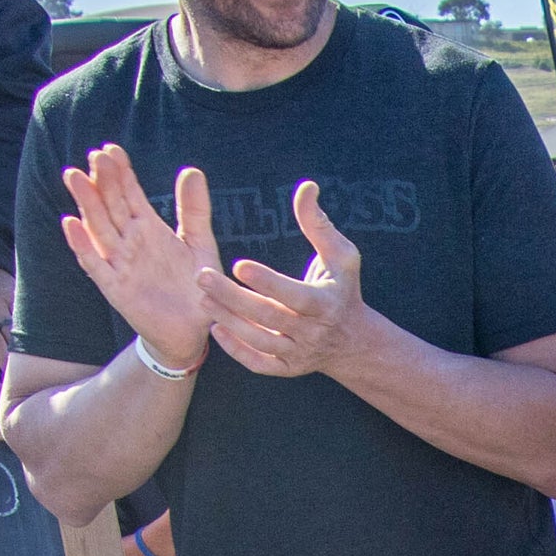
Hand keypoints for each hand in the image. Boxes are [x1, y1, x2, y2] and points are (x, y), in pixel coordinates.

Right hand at [56, 146, 218, 369]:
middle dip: (102, 181)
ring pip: (98, 228)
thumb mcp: (200, 244)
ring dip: (86, 203)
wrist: (194, 331)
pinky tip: (71, 224)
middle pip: (111, 205)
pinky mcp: (115, 288)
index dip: (120, 172)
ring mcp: (119, 263)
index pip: (130, 193)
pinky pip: (95, 264)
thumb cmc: (196, 286)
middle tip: (94, 156)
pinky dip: (82, 245)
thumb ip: (194, 210)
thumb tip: (191, 169)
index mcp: (148, 227)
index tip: (110, 149)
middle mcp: (129, 241)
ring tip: (75, 177)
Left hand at [197, 178, 369, 381]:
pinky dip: (237, 350)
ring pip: (260, 340)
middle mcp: (313, 332)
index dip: (267, 282)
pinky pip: (259, 363)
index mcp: (327, 303)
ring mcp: (300, 353)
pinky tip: (217, 329)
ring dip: (229, 320)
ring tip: (203, 298)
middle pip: (268, 316)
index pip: (294, 295)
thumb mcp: (342, 255)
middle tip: (202, 276)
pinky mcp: (288, 368)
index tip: (238, 264)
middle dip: (233, 298)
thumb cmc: (343, 288)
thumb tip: (306, 187)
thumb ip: (318, 223)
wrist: (353, 341)